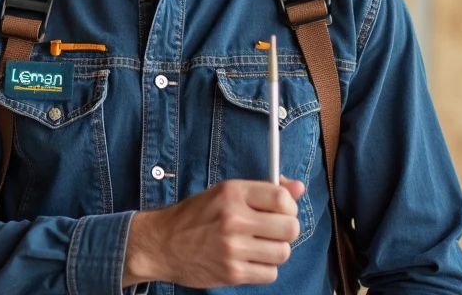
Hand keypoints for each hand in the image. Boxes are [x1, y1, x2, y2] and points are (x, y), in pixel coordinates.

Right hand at [123, 177, 304, 287]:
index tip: (280, 212)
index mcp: (232, 193)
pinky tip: (248, 261)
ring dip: (275, 252)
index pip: (282, 198)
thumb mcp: (224, 193)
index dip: (289, 207)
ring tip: (257, 247)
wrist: (161, 244)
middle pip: (290, 228)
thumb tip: (299, 188)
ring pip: (283, 253)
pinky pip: (270, 273)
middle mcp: (233, 218)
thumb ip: (263, 191)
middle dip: (286, 231)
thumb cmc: (194, 217)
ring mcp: (233, 248)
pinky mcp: (232, 273)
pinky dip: (264, 269)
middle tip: (272, 232)